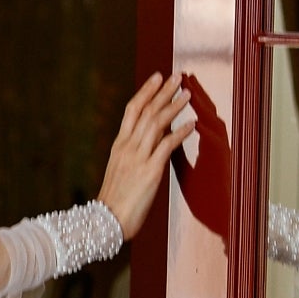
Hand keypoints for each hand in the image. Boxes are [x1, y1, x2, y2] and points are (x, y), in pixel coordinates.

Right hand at [98, 71, 194, 241]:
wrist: (106, 222)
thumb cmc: (114, 200)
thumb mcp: (120, 170)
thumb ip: (133, 153)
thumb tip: (152, 139)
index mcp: (119, 145)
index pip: (132, 110)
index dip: (145, 91)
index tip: (157, 76)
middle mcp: (128, 147)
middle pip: (146, 111)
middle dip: (163, 91)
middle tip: (177, 75)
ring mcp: (138, 158)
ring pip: (157, 123)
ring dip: (174, 106)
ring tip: (187, 93)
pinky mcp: (150, 172)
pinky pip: (167, 146)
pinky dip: (180, 132)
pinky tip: (191, 123)